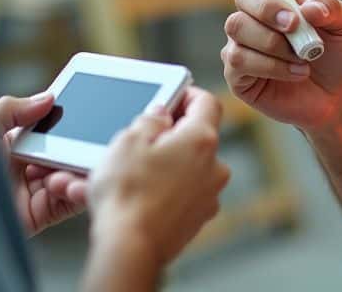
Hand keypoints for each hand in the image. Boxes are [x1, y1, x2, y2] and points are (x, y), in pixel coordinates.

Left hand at [0, 93, 88, 236]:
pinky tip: (63, 183)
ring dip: (74, 168)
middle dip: (76, 145)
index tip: (83, 110)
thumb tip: (48, 97)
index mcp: (11, 143)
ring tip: (65, 165)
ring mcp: (33, 190)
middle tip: (85, 139)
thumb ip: (13, 108)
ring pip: (70, 174)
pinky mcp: (39, 214)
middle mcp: (24, 165)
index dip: (65, 120)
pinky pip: (68, 201)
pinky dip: (74, 191)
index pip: (47, 128)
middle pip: (64, 150)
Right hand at [88, 87, 230, 265]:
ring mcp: (208, 195)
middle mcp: (214, 167)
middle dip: (172, 133)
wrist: (129, 247)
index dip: (187, 94)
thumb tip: (160, 115)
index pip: (207, 102)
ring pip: (190, 167)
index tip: (172, 95)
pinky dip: (167, 189)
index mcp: (201, 139)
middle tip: (143, 136)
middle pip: (197, 137)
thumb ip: (150, 120)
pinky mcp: (197, 219)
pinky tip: (141, 194)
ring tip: (134, 171)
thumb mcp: (128, 141)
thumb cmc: (127, 194)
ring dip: (168, 164)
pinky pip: (184, 193)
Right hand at [221, 0, 341, 128]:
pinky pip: (238, 67)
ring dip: (274, 50)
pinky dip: (271, 68)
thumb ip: (331, 7)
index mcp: (269, 6)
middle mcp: (248, 27)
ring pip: (237, 45)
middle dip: (267, 28)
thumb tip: (309, 8)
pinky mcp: (239, 79)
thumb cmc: (335, 55)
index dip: (265, 4)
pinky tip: (297, 73)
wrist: (337, 93)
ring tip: (303, 60)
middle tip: (299, 40)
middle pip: (236, 20)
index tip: (295, 20)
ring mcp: (240, 53)